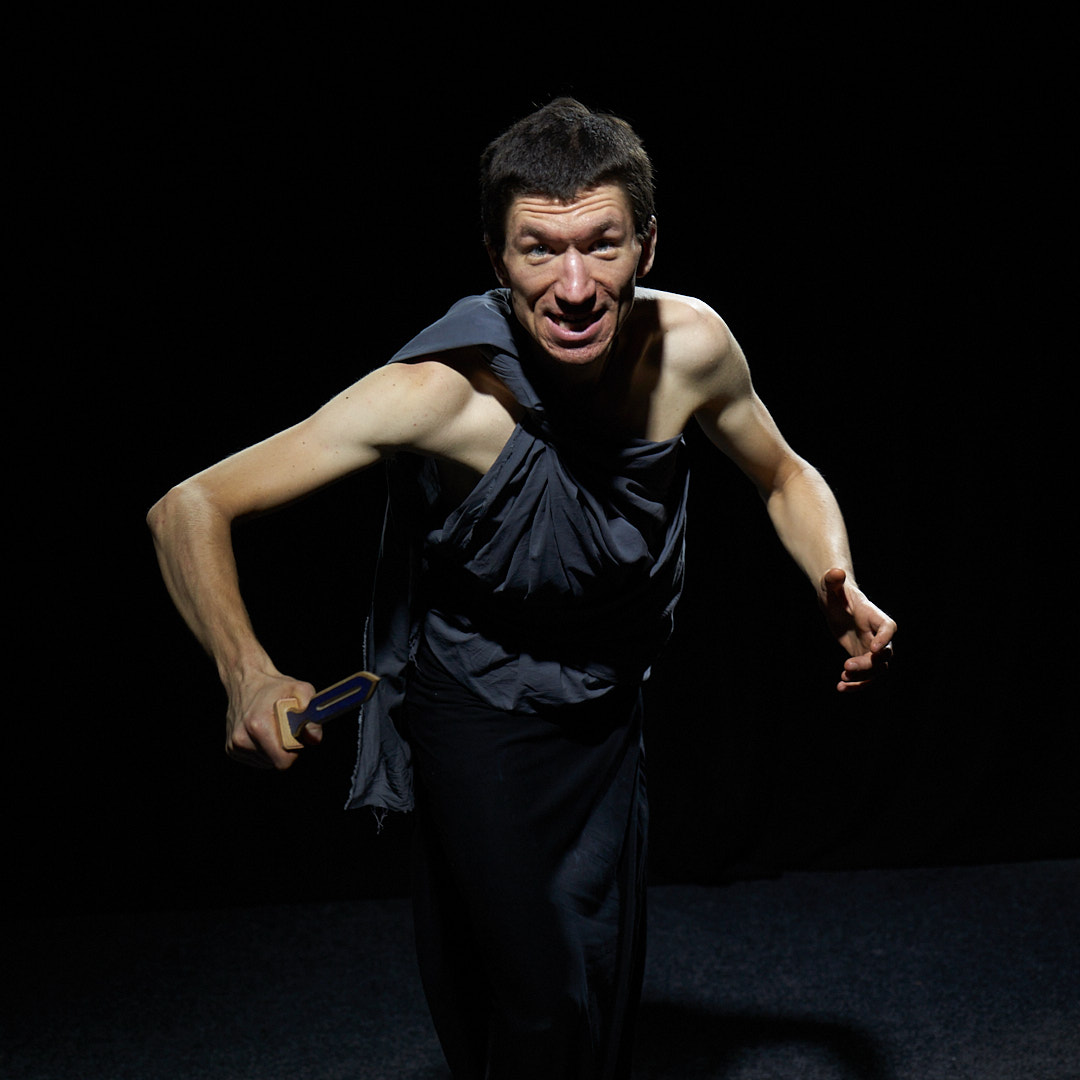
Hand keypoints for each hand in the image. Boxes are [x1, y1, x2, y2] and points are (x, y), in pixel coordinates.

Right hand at [224, 672, 321, 769]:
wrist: (246, 680)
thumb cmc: (275, 686)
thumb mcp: (300, 690)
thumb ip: (311, 714)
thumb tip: (313, 737)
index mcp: (258, 725)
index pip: (283, 760)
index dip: (295, 750)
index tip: (296, 735)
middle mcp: (241, 738)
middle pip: (276, 761)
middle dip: (285, 749)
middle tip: (285, 729)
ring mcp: (234, 745)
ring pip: (266, 762)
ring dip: (274, 749)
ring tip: (272, 728)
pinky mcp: (231, 749)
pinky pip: (257, 760)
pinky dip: (263, 750)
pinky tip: (262, 732)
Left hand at [821, 568, 895, 691]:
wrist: (834, 604)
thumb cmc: (835, 592)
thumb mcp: (830, 585)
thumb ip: (833, 580)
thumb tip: (836, 572)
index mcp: (875, 616)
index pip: (889, 628)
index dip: (885, 639)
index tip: (873, 649)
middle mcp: (878, 635)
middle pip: (884, 655)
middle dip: (868, 664)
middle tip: (846, 667)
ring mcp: (871, 648)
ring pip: (877, 670)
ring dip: (863, 679)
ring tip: (842, 682)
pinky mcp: (862, 657)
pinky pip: (865, 675)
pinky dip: (856, 683)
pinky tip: (841, 686)